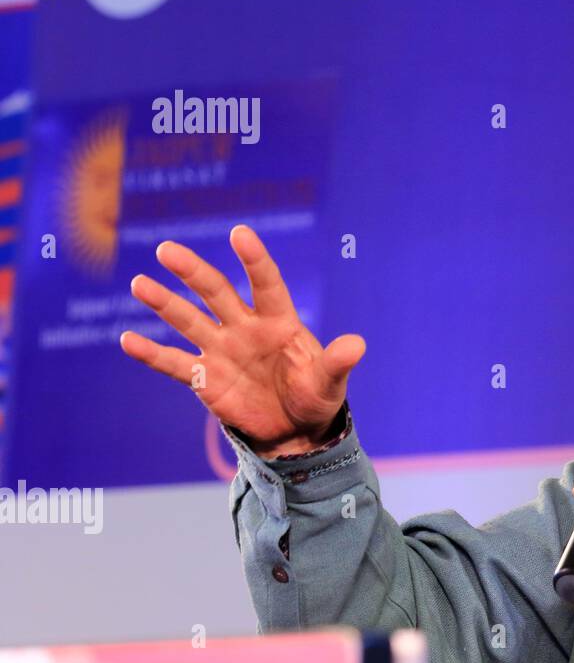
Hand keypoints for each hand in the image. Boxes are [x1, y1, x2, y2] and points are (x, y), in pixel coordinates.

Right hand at [120, 224, 365, 458]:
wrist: (295, 430)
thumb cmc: (316, 396)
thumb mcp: (329, 382)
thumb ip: (338, 362)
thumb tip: (357, 345)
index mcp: (279, 322)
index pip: (266, 283)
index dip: (254, 259)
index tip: (239, 232)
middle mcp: (245, 328)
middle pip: (216, 293)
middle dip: (193, 271)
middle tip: (167, 249)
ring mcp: (222, 350)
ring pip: (188, 320)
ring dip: (164, 303)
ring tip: (139, 282)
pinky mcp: (205, 378)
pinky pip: (174, 363)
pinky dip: (151, 353)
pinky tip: (127, 340)